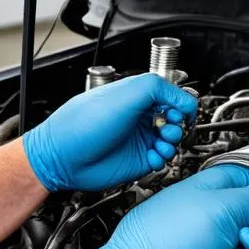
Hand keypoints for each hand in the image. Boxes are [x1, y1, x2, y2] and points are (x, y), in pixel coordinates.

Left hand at [22, 73, 196, 192]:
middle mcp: (138, 117)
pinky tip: (154, 156)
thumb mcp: (125, 93)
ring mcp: (138, 139)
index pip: (171, 95)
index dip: (180, 103)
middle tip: (168, 127)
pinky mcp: (137, 160)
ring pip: (172, 140)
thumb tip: (185, 99)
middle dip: (178, 123)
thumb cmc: (83, 123)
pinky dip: (164, 158)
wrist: (64, 157)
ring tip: (162, 142)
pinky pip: (162, 159)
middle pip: (176, 118)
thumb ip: (159, 87)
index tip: (180, 111)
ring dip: (173, 141)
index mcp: (136, 96)